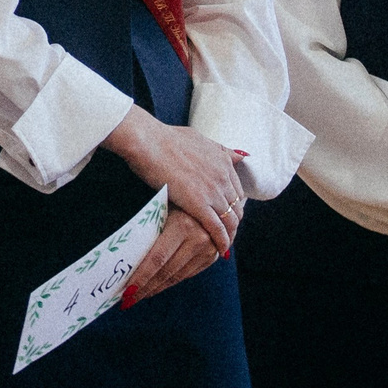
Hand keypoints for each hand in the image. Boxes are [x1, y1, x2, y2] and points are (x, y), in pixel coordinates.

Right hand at [103, 107, 247, 254]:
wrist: (148, 141)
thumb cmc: (165, 138)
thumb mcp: (200, 139)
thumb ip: (220, 150)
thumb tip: (239, 155)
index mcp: (224, 161)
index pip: (237, 191)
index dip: (233, 205)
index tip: (226, 214)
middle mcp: (223, 177)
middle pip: (237, 207)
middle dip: (233, 221)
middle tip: (224, 232)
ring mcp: (212, 191)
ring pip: (230, 219)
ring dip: (229, 234)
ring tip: (223, 245)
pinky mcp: (199, 204)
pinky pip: (216, 227)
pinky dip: (221, 240)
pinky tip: (220, 249)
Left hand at [123, 210, 220, 304]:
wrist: (207, 202)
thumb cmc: (175, 204)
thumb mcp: (161, 213)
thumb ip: (149, 235)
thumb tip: (125, 262)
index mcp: (182, 225)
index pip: (156, 258)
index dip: (141, 277)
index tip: (127, 291)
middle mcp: (198, 239)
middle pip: (166, 271)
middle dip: (145, 287)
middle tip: (128, 300)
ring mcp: (208, 250)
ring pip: (176, 276)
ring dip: (156, 288)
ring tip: (139, 295)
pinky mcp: (212, 257)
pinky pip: (186, 274)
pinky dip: (169, 282)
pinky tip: (156, 286)